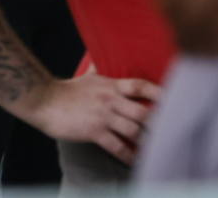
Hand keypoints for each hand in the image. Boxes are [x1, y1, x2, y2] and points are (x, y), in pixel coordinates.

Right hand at [27, 74, 161, 164]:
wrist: (42, 100)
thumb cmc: (65, 90)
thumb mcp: (84, 77)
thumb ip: (95, 69)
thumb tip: (95, 57)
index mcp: (110, 86)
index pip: (140, 86)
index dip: (159, 93)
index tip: (174, 100)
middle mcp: (110, 100)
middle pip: (143, 113)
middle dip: (158, 125)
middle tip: (170, 132)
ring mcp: (102, 116)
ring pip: (134, 132)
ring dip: (146, 142)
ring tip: (156, 149)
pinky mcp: (93, 131)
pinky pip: (117, 147)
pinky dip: (129, 156)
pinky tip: (135, 161)